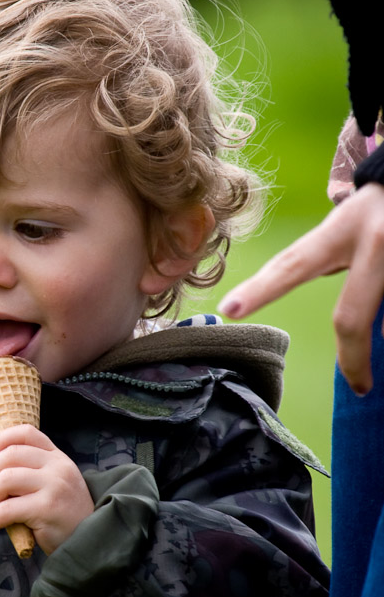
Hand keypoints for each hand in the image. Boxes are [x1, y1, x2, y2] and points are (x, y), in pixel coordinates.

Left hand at [0, 424, 93, 554]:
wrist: (90, 541)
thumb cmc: (63, 514)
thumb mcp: (54, 483)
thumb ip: (31, 472)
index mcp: (57, 456)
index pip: (26, 433)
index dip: (1, 439)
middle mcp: (57, 466)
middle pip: (9, 455)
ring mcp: (54, 485)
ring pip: (5, 480)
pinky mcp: (47, 508)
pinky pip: (7, 509)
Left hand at [218, 182, 383, 394]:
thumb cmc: (381, 211)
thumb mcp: (347, 228)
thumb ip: (328, 263)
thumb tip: (332, 319)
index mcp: (340, 232)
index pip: (292, 266)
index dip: (260, 290)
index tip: (227, 310)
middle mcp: (372, 242)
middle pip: (351, 319)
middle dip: (353, 359)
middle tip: (360, 385)